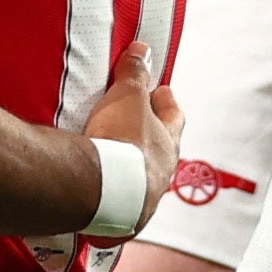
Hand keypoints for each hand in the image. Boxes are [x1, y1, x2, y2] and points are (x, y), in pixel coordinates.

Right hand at [80, 54, 185, 188]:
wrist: (98, 191)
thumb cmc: (121, 142)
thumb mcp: (128, 98)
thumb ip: (135, 76)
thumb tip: (142, 52)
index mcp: (168, 146)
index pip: (173, 118)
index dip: (167, 103)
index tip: (162, 91)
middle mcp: (159, 177)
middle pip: (158, 151)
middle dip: (148, 137)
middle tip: (137, 124)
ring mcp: (140, 201)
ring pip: (139, 178)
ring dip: (129, 166)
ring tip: (113, 156)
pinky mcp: (117, 219)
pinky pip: (116, 199)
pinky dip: (109, 189)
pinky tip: (97, 186)